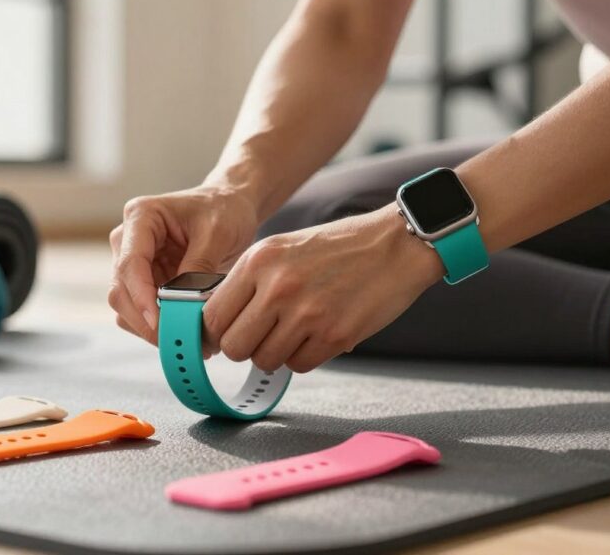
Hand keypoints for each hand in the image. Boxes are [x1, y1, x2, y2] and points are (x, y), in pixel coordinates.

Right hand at [109, 186, 259, 344]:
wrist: (229, 207)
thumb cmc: (223, 210)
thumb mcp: (218, 233)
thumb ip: (197, 267)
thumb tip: (181, 304)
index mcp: (141, 217)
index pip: (130, 264)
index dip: (141, 297)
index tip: (159, 323)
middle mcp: (127, 240)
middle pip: (120, 291)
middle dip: (147, 321)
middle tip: (181, 342)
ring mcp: (132, 264)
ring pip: (126, 308)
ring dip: (153, 329)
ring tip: (192, 341)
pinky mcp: (143, 283)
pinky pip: (141, 313)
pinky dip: (160, 327)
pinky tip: (187, 332)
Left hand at [203, 207, 443, 372]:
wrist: (396, 244)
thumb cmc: (339, 247)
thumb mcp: (282, 249)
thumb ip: (249, 282)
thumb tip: (220, 322)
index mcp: (258, 260)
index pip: (213, 316)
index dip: (218, 332)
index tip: (230, 333)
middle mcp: (277, 287)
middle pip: (234, 347)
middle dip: (246, 348)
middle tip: (264, 335)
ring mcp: (306, 313)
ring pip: (265, 361)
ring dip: (278, 353)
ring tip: (297, 330)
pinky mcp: (334, 335)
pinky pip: (299, 366)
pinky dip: (306, 356)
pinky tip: (319, 333)